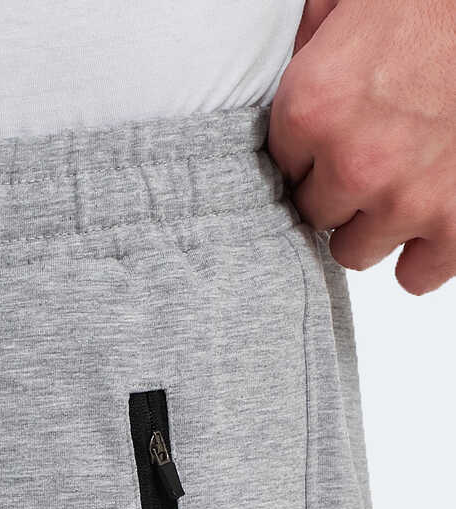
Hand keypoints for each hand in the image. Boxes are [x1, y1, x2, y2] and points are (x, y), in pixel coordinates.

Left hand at [268, 0, 455, 294]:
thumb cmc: (430, 3)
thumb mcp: (350, 3)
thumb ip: (310, 45)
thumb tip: (285, 68)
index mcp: (313, 106)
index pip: (281, 167)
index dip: (308, 154)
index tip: (330, 141)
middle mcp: (354, 162)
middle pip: (314, 214)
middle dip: (337, 190)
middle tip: (371, 156)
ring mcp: (406, 200)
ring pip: (355, 251)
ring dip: (373, 225)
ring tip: (398, 187)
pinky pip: (416, 277)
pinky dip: (422, 255)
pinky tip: (428, 225)